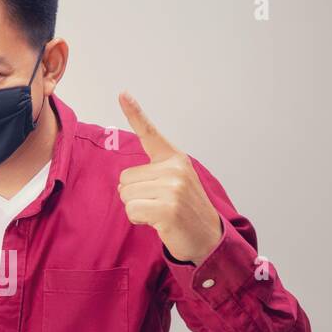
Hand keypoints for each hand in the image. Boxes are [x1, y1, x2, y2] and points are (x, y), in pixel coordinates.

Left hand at [116, 91, 221, 264]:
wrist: (208, 239)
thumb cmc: (186, 211)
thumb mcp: (174, 184)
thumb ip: (153, 175)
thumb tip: (123, 184)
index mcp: (175, 159)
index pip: (150, 133)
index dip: (134, 113)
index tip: (122, 93)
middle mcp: (175, 169)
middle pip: (125, 178)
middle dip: (134, 195)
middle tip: (158, 204)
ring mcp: (173, 188)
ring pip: (126, 195)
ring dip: (137, 209)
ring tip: (159, 213)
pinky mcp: (167, 208)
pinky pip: (131, 210)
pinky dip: (139, 220)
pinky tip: (158, 223)